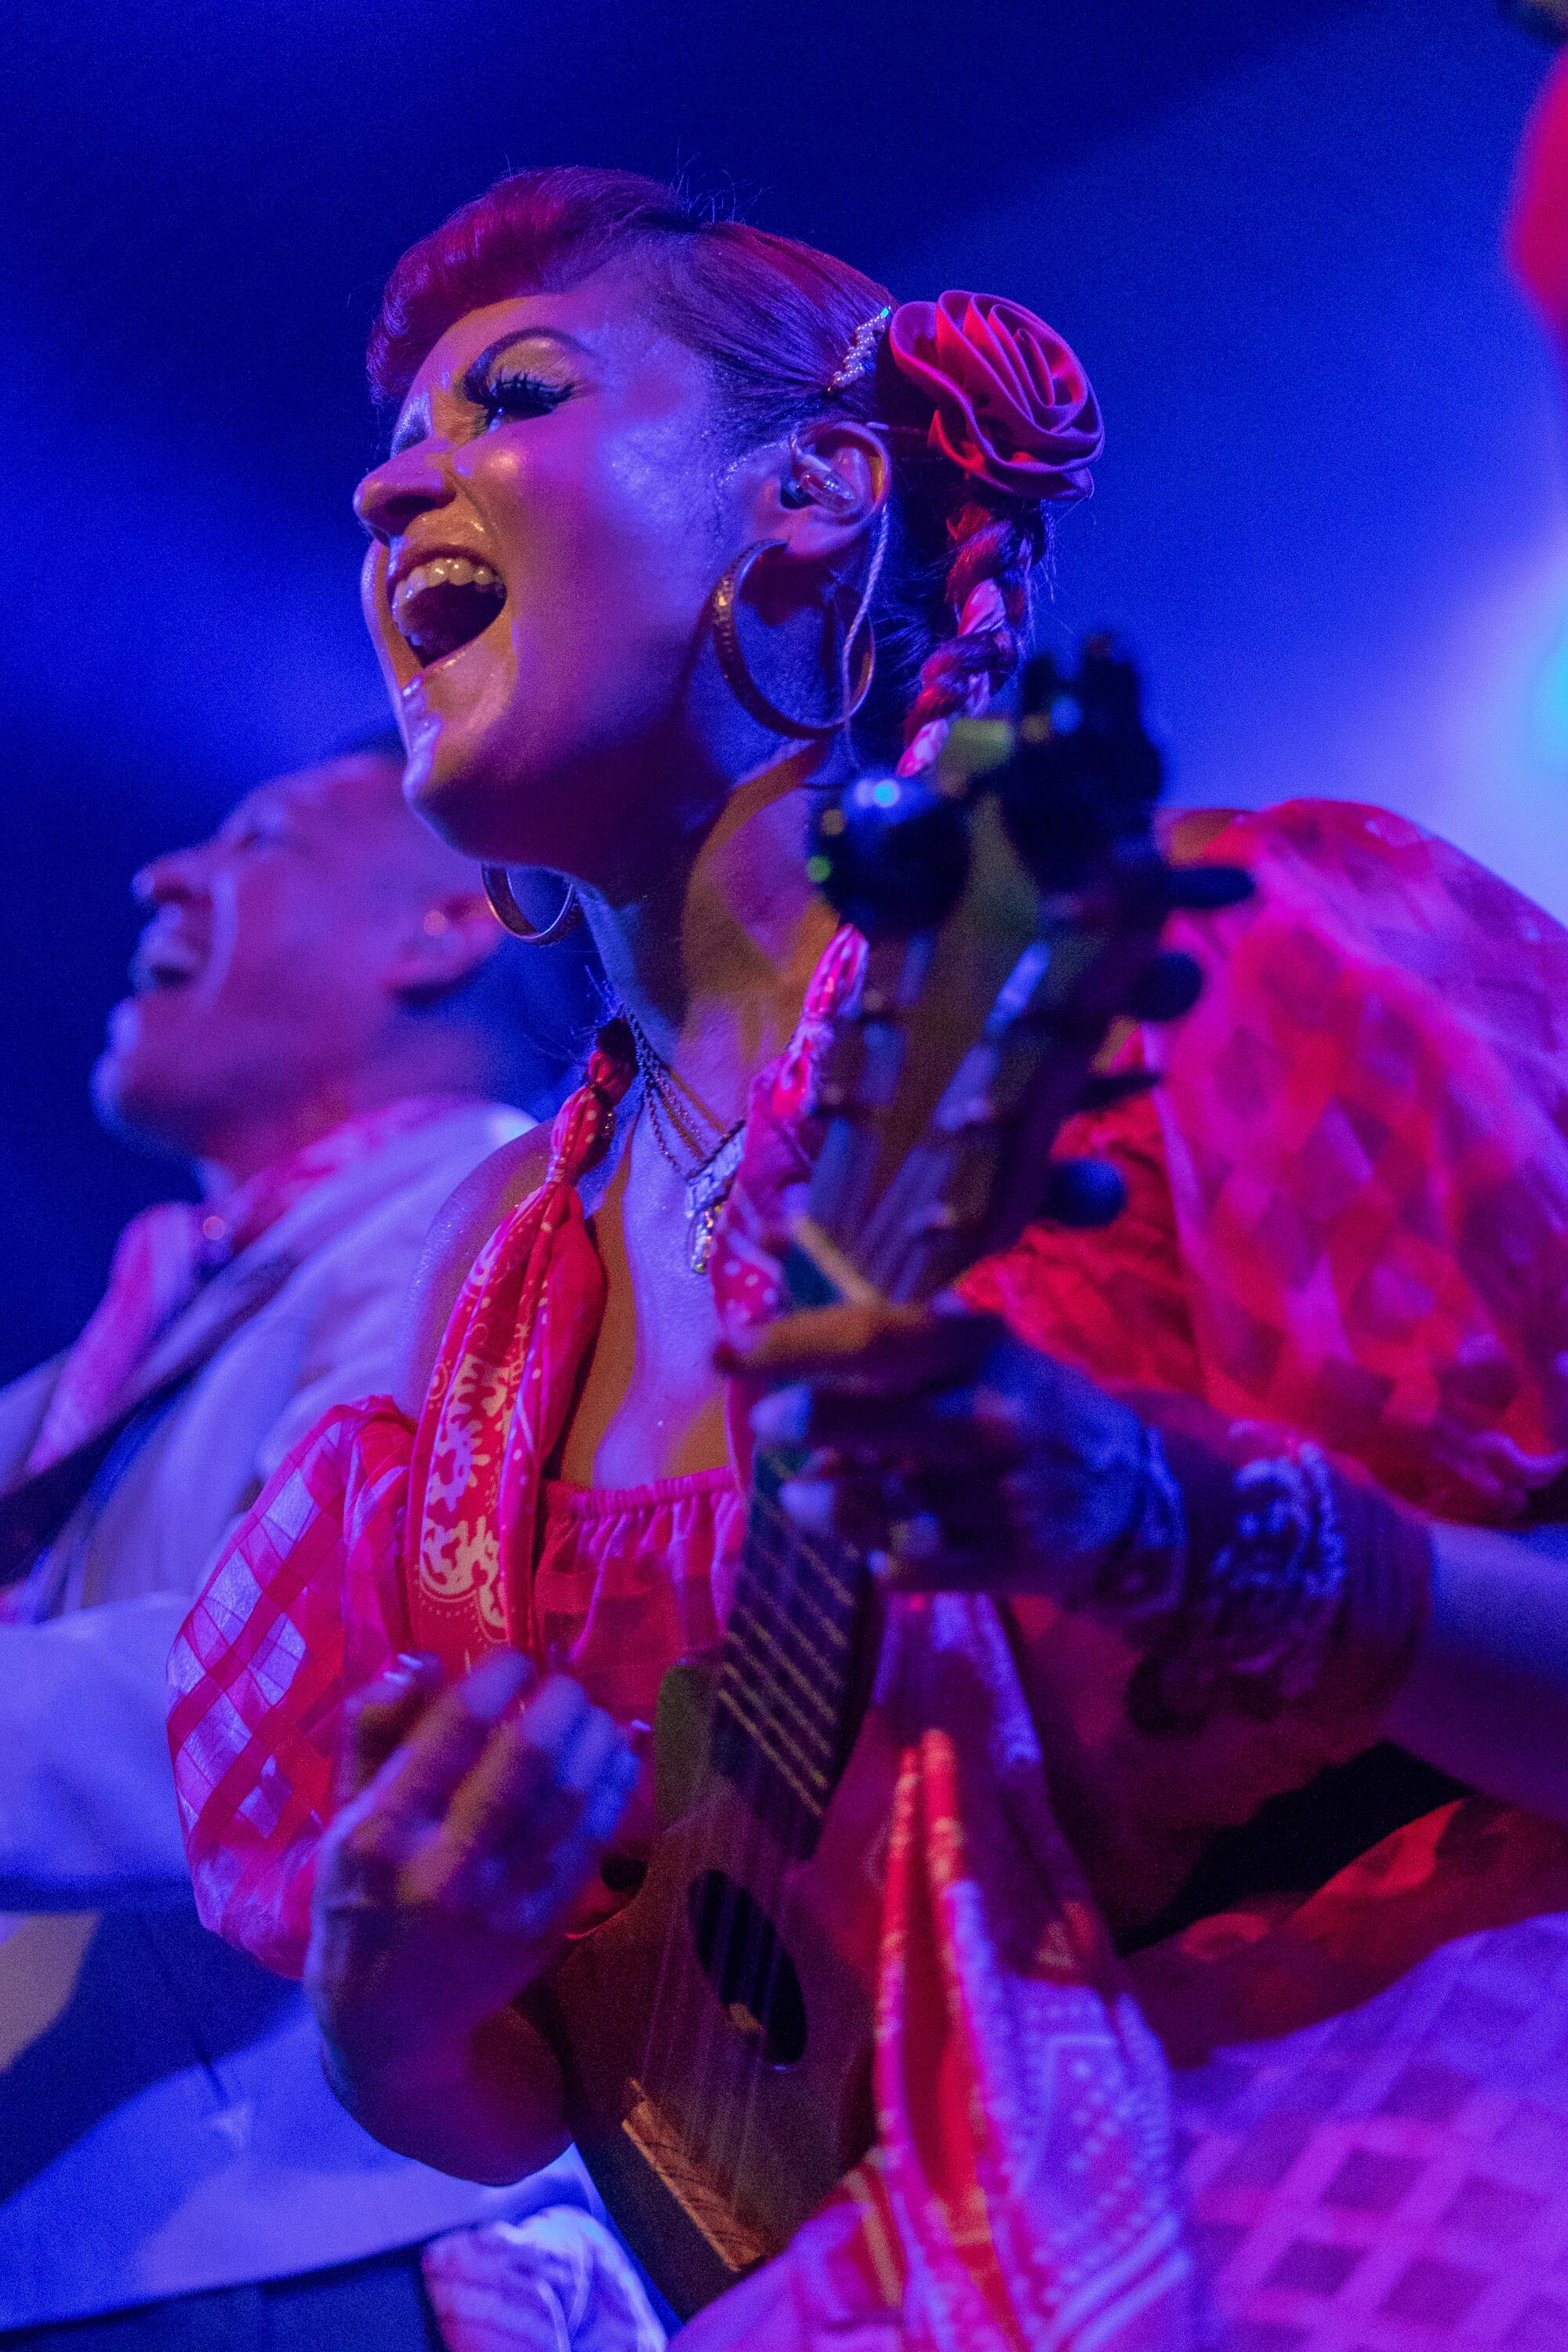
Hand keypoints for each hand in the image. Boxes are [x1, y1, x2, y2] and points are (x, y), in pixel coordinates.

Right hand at [307, 1650, 638, 2088]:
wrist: (385, 2020)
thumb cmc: (360, 1895)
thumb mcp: (344, 1812)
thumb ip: (374, 1731)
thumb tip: (424, 1659)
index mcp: (380, 1832)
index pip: (453, 1730)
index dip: (498, 1677)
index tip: (513, 1659)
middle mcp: (440, 1869)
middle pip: (526, 1761)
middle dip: (559, 1703)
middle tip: (562, 1685)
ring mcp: (497, 1905)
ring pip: (570, 1800)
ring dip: (594, 1739)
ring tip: (592, 1712)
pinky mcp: (539, 1930)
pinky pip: (592, 1843)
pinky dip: (612, 1788)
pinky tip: (617, 1755)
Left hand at [722, 1298, 1151, 1600]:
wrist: (1129, 1494)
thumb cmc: (1020, 1403)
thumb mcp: (969, 1342)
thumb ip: (872, 1298)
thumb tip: (778, 1215)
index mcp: (979, 1350)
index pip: (880, 1335)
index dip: (797, 1337)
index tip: (729, 1341)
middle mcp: (993, 1417)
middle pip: (885, 1415)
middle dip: (814, 1416)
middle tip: (764, 1419)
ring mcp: (1003, 1494)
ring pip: (889, 1502)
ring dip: (829, 1500)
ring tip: (802, 1492)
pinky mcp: (1009, 1561)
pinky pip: (919, 1566)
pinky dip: (881, 1556)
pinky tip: (870, 1545)